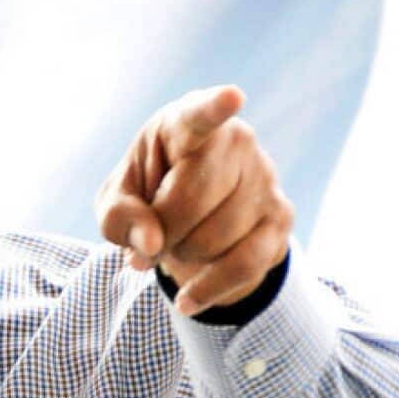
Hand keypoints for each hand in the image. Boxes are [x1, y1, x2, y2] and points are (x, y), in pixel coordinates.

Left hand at [94, 86, 293, 315]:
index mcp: (184, 123)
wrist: (188, 219)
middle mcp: (235, 141)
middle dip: (162, 230)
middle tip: (152, 234)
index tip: (229, 97)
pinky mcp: (282, 217)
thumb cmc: (146, 197)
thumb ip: (119, 216)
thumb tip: (150, 244)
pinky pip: (245, 263)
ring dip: (183, 255)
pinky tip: (186, 300)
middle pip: (192, 200)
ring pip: (217, 236)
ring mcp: (265, 178)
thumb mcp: (116, 204)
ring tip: (174, 244)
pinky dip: (209, 288)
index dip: (213, 108)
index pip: (201, 114)